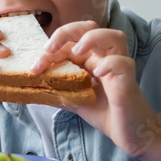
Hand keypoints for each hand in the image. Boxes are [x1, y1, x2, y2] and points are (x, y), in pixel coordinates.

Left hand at [30, 21, 160, 157]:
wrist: (129, 133)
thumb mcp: (73, 99)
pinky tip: (97, 74)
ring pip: (114, 36)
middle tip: (49, 48)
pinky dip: (110, 64)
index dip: (51, 48)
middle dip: (68, 31)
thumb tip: (31, 87)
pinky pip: (123, 63)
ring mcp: (119, 67)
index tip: (35, 66)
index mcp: (91, 59)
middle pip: (91, 27)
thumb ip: (56, 90)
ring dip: (92, 39)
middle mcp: (105, 58)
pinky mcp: (129, 81)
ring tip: (76, 53)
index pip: (70, 41)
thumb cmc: (105, 113)